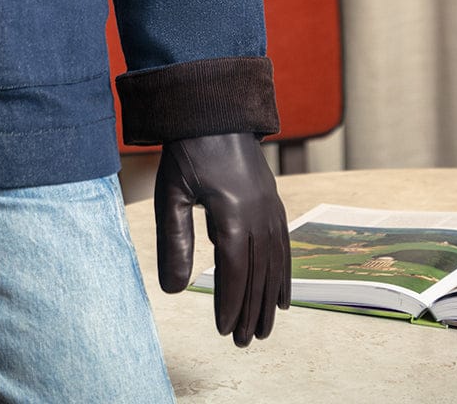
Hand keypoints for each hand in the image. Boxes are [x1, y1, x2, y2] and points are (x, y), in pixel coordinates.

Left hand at [154, 132, 290, 346]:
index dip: (230, 303)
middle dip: (250, 311)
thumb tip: (173, 290)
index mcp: (234, 214)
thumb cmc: (187, 151)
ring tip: (262, 331)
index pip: (235, 271)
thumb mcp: (172, 194)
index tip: (222, 330)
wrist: (214, 112)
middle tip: (241, 342)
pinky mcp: (273, 203)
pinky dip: (284, 276)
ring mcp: (271, 208)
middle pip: (259, 274)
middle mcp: (260, 215)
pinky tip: (282, 297)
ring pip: (275, 264)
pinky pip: (284, 247)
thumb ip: (174, 241)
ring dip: (269, 300)